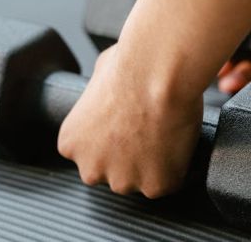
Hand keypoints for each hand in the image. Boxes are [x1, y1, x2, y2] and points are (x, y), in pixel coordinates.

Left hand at [57, 45, 201, 197]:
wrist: (158, 73)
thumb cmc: (131, 65)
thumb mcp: (99, 73)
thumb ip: (97, 95)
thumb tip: (108, 88)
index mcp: (71, 143)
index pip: (92, 154)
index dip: (114, 139)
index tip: (128, 125)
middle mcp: (91, 168)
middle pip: (114, 172)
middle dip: (130, 156)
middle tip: (149, 130)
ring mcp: (123, 180)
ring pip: (142, 179)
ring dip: (154, 163)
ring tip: (167, 132)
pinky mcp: (155, 185)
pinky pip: (170, 182)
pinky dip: (178, 167)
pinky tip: (179, 141)